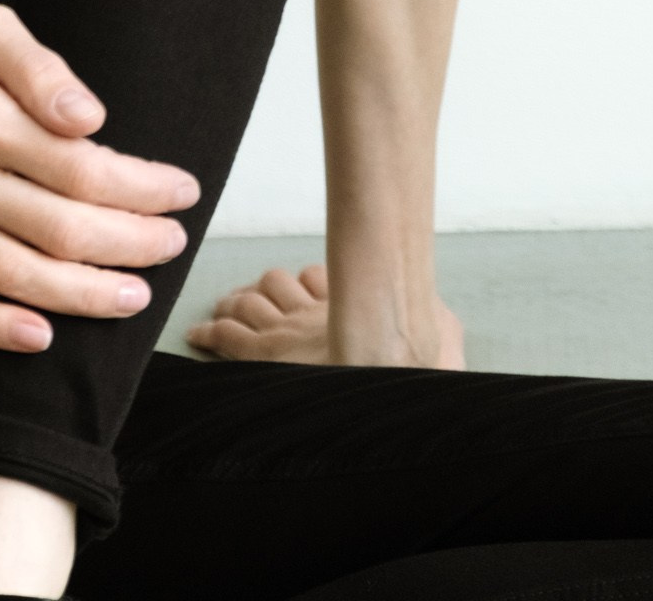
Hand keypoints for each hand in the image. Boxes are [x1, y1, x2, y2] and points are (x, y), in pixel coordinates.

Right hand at [0, 0, 200, 353]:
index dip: (141, 187)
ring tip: (132, 296)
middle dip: (130, 243)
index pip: (81, 167)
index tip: (181, 191)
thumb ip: (38, 66)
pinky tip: (39, 336)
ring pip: (11, 275)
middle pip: (58, 228)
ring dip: (80, 294)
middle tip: (172, 243)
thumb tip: (90, 119)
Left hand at [187, 263, 465, 367]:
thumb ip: (445, 337)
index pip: (317, 281)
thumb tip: (453, 342)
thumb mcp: (446, 341)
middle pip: (277, 283)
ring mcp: (283, 333)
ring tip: (228, 307)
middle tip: (256, 296)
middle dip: (266, 289)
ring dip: (238, 304)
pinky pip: (228, 336)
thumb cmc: (411, 361)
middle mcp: (310, 315)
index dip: (308, 283)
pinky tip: (199, 332)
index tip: (306, 286)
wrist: (385, 371)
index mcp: (345, 308)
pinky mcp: (262, 354)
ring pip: (249, 302)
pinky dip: (211, 331)